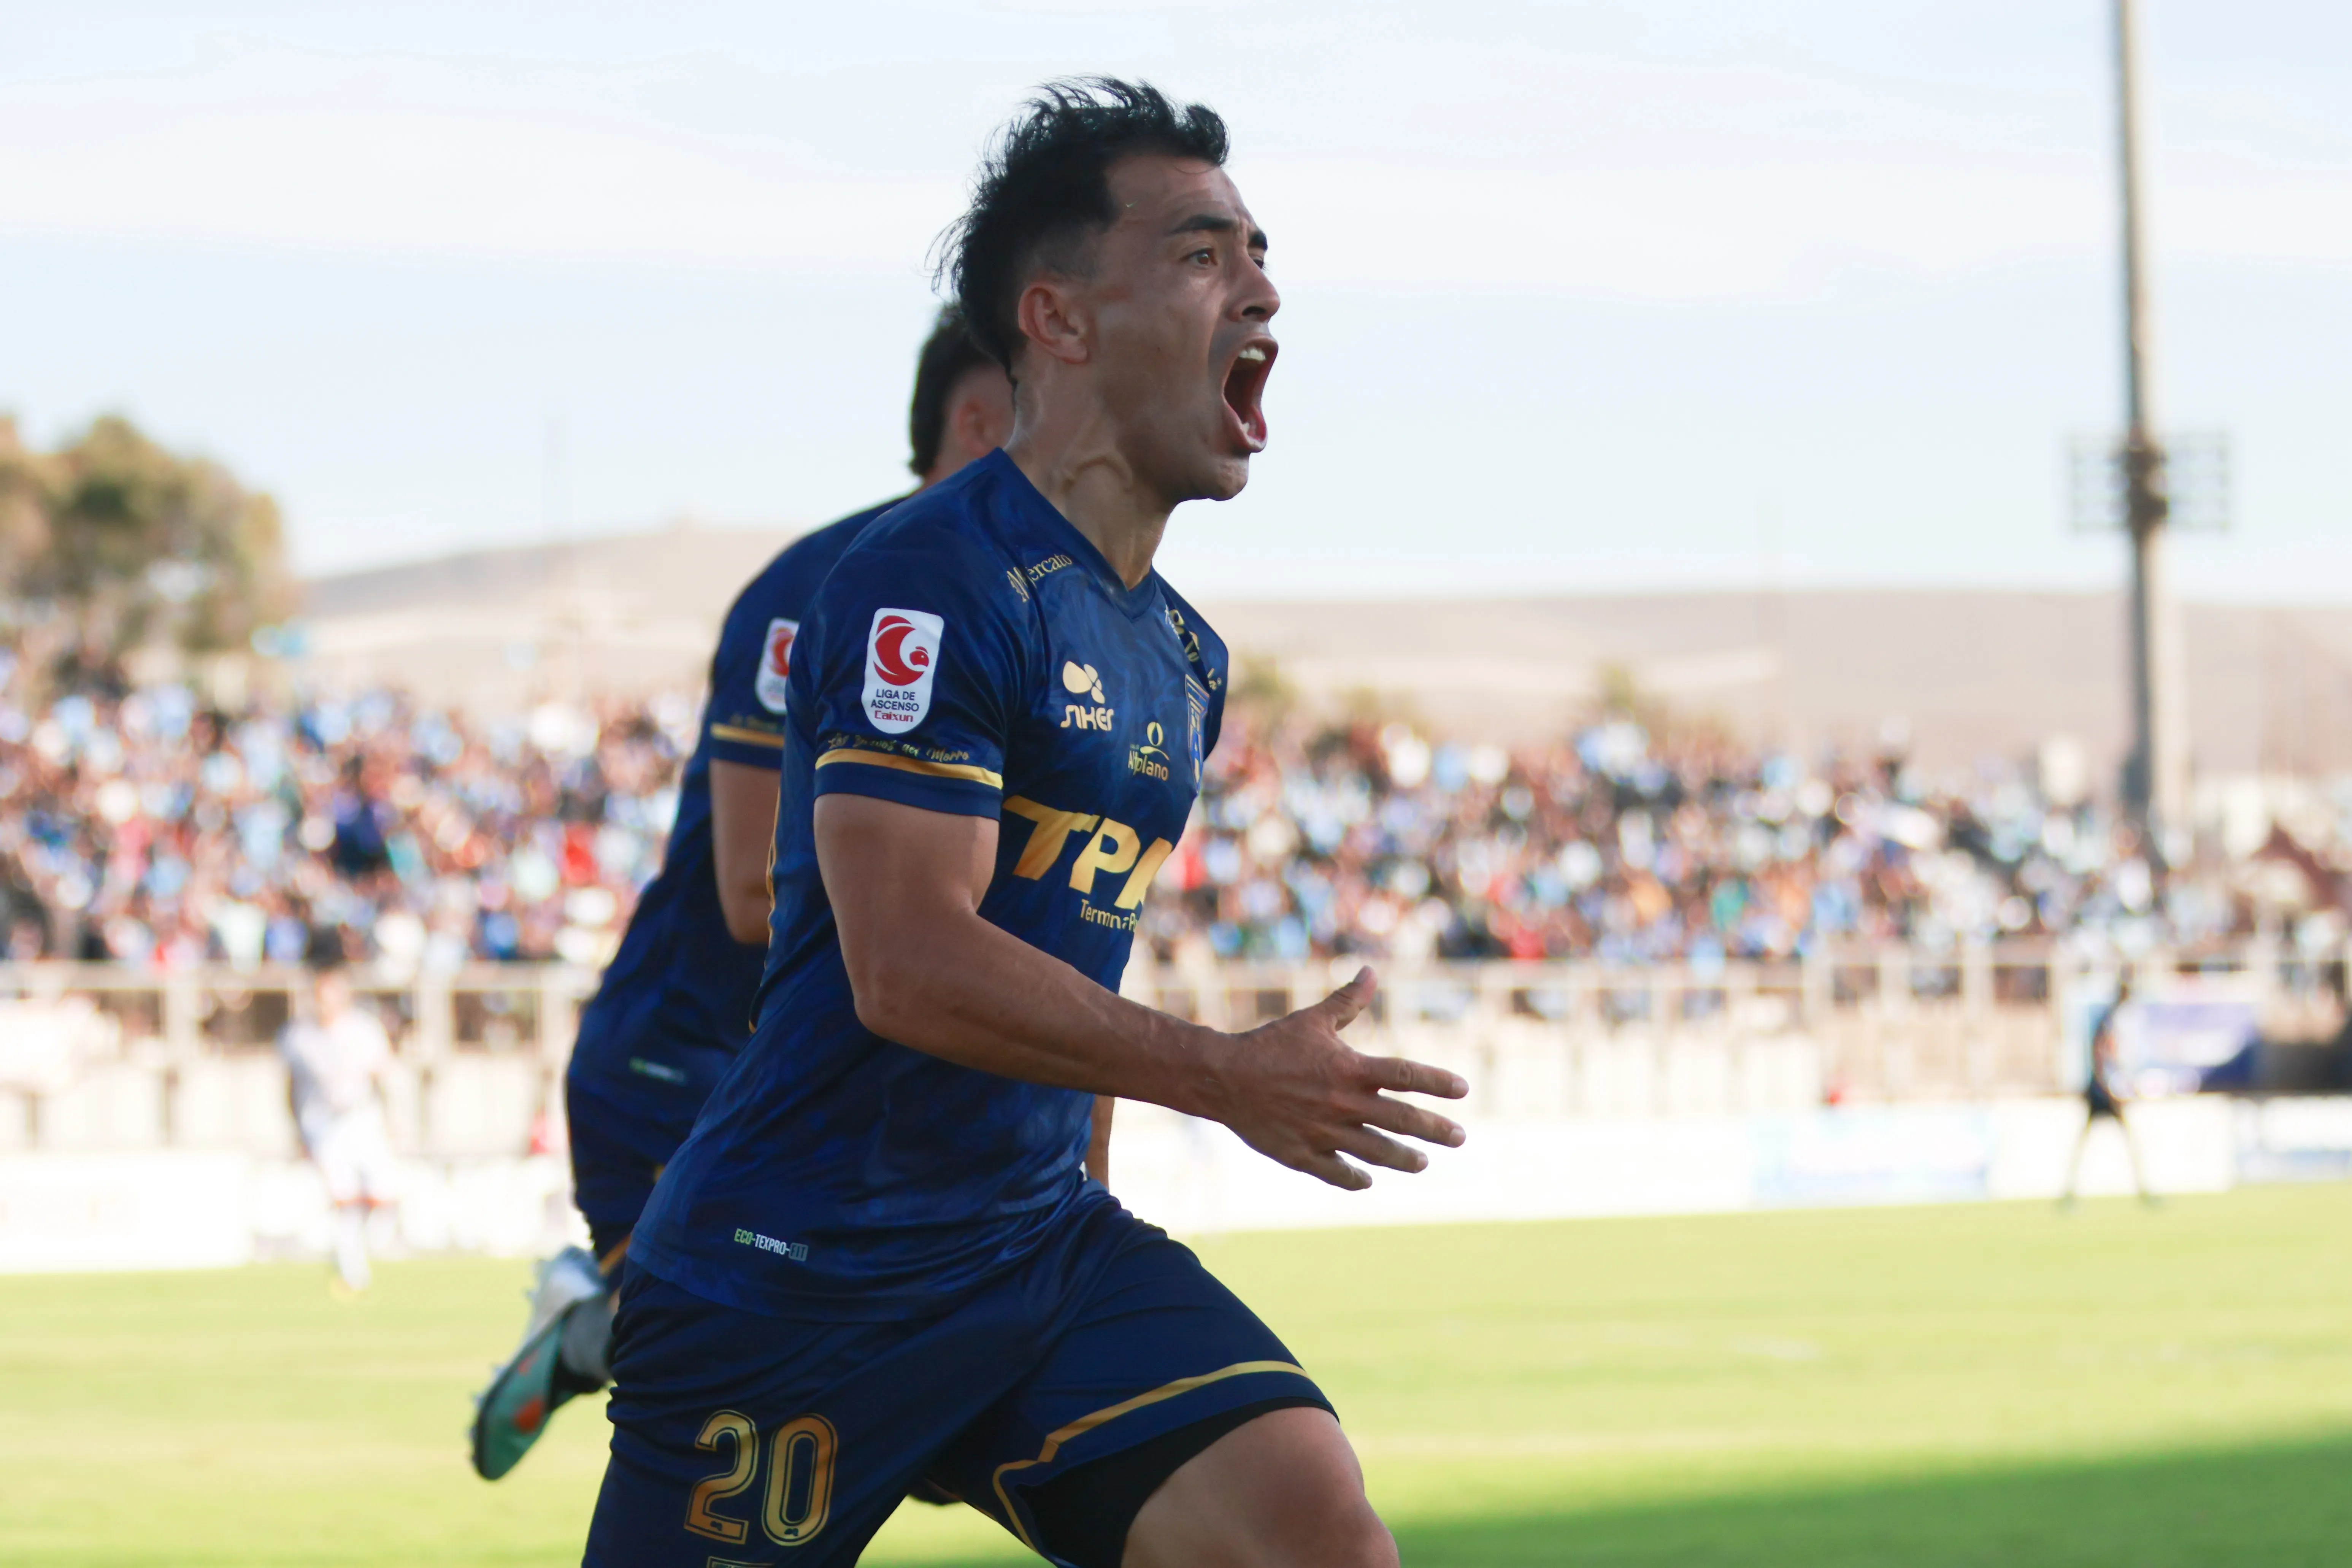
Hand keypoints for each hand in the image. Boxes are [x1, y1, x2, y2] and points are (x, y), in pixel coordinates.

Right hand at [1204, 968, 1467, 1190]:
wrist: (1223, 1078)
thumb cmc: (1270, 1044)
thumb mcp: (1311, 1020)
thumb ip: (1347, 1001)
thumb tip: (1370, 972)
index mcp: (1348, 1069)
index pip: (1405, 1076)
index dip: (1437, 1082)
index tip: (1463, 1089)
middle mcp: (1342, 1105)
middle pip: (1401, 1120)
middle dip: (1435, 1130)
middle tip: (1460, 1138)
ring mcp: (1324, 1133)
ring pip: (1376, 1153)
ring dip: (1404, 1159)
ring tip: (1423, 1163)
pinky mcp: (1302, 1155)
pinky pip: (1337, 1173)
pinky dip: (1356, 1179)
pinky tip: (1369, 1180)